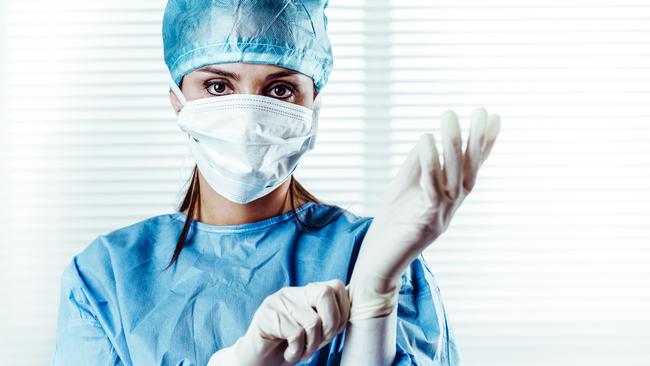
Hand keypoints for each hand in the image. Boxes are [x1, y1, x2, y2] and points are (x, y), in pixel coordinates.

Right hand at [208, 279, 349, 365]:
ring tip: (299, 351)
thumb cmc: (289, 346)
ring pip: (312, 321)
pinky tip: (289, 353)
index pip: (335, 286)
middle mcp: (291, 292)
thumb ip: (330, 318)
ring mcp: (276, 302)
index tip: (333, 332)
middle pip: (326, 292)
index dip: (342, 312)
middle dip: (331, 324)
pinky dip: (296, 351)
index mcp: (305, 292)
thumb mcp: (315, 332)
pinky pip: (295, 333)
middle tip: (320, 342)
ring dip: (311, 346)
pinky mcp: (265, 316)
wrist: (258, 361)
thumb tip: (351, 308)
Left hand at [348, 107, 500, 319]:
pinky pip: (431, 189)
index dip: (484, 143)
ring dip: (453, 145)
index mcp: (449, 196)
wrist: (378, 260)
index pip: (471, 166)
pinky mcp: (427, 223)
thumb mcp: (406, 186)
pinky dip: (430, 164)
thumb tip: (428, 138)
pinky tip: (426, 140)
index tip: (493, 116)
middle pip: (470, 169)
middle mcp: (452, 205)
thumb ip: (419, 165)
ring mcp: (443, 214)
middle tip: (481, 111)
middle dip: (477, 140)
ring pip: (455, 177)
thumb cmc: (392, 223)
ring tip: (450, 116)